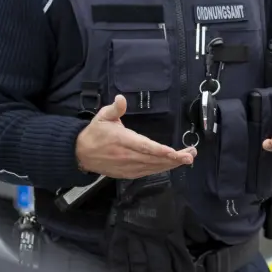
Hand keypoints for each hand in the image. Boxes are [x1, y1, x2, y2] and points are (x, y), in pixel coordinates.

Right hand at [76, 95, 194, 178]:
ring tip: (187, 158)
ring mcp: (128, 167)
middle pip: (154, 159)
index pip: (144, 147)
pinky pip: (148, 172)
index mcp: (122, 140)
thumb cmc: (95, 132)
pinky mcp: (128, 173)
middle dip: (174, 158)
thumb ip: (115, 108)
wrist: (80, 154)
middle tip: (191, 154)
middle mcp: (127, 156)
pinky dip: (161, 169)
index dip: (160, 150)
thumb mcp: (103, 116)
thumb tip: (121, 98)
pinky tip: (172, 165)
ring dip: (171, 164)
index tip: (175, 152)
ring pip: (153, 167)